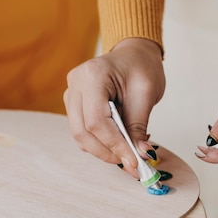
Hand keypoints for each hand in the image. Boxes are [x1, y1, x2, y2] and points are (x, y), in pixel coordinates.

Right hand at [64, 38, 164, 177]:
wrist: (134, 53)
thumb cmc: (142, 66)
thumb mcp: (146, 94)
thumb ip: (138, 126)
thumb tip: (139, 155)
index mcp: (92, 75)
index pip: (96, 121)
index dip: (114, 145)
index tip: (134, 162)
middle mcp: (75, 84)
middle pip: (82, 131)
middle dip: (107, 152)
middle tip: (132, 164)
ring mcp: (71, 94)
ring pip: (80, 135)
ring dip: (103, 150)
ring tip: (129, 152)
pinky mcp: (74, 104)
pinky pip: (82, 131)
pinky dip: (100, 143)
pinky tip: (120, 142)